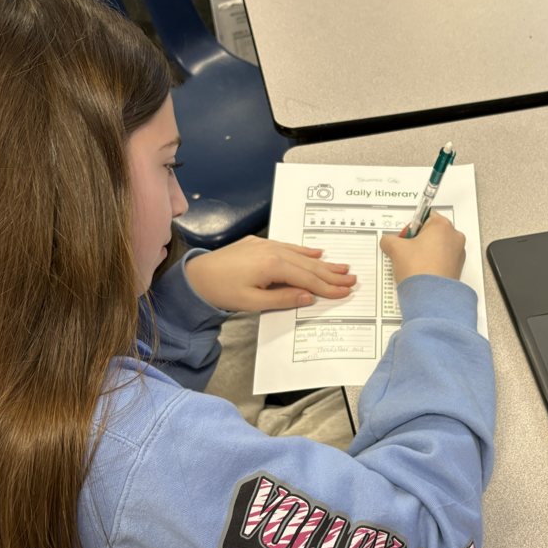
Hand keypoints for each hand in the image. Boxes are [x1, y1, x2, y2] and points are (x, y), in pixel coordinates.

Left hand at [184, 236, 356, 311]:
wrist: (195, 277)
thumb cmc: (221, 292)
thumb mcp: (253, 303)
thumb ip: (283, 298)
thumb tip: (309, 296)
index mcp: (272, 266)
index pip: (308, 279)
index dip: (328, 287)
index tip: (344, 291)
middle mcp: (272, 251)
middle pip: (309, 265)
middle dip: (332, 273)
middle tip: (352, 279)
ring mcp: (265, 245)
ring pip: (301, 254)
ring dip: (322, 262)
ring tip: (341, 267)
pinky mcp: (258, 244)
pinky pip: (287, 246)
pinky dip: (303, 251)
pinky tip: (315, 252)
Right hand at [379, 211, 465, 283]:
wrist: (430, 298)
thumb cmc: (417, 269)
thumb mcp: (395, 249)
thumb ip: (389, 239)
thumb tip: (388, 241)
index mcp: (442, 226)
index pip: (425, 215)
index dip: (411, 226)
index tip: (404, 238)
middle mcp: (454, 237)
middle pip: (431, 231)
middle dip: (417, 240)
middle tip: (406, 252)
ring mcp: (458, 253)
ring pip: (437, 246)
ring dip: (424, 252)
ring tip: (413, 264)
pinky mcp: (457, 268)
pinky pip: (442, 259)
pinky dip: (432, 262)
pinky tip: (422, 272)